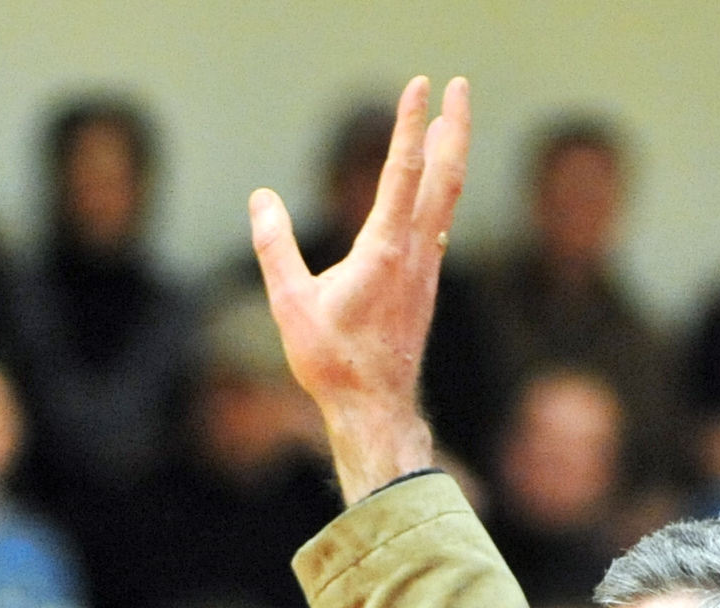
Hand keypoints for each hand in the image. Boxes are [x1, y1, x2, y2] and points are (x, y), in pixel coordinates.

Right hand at [251, 76, 467, 501]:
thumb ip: (275, 246)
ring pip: (445, 198)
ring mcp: (426, 268)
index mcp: (384, 251)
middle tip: (459, 86)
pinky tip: (435, 183)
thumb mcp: (290, 303)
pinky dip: (439, 190)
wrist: (374, 410)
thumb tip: (260, 199)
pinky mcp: (425, 284)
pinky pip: (438, 223)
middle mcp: (414, 253)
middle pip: (443, 175)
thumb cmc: (332, 362)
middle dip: (453, 127)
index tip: (419, 86)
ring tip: (450, 120)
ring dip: (449, 154)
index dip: (410, 124)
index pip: (401, 171)